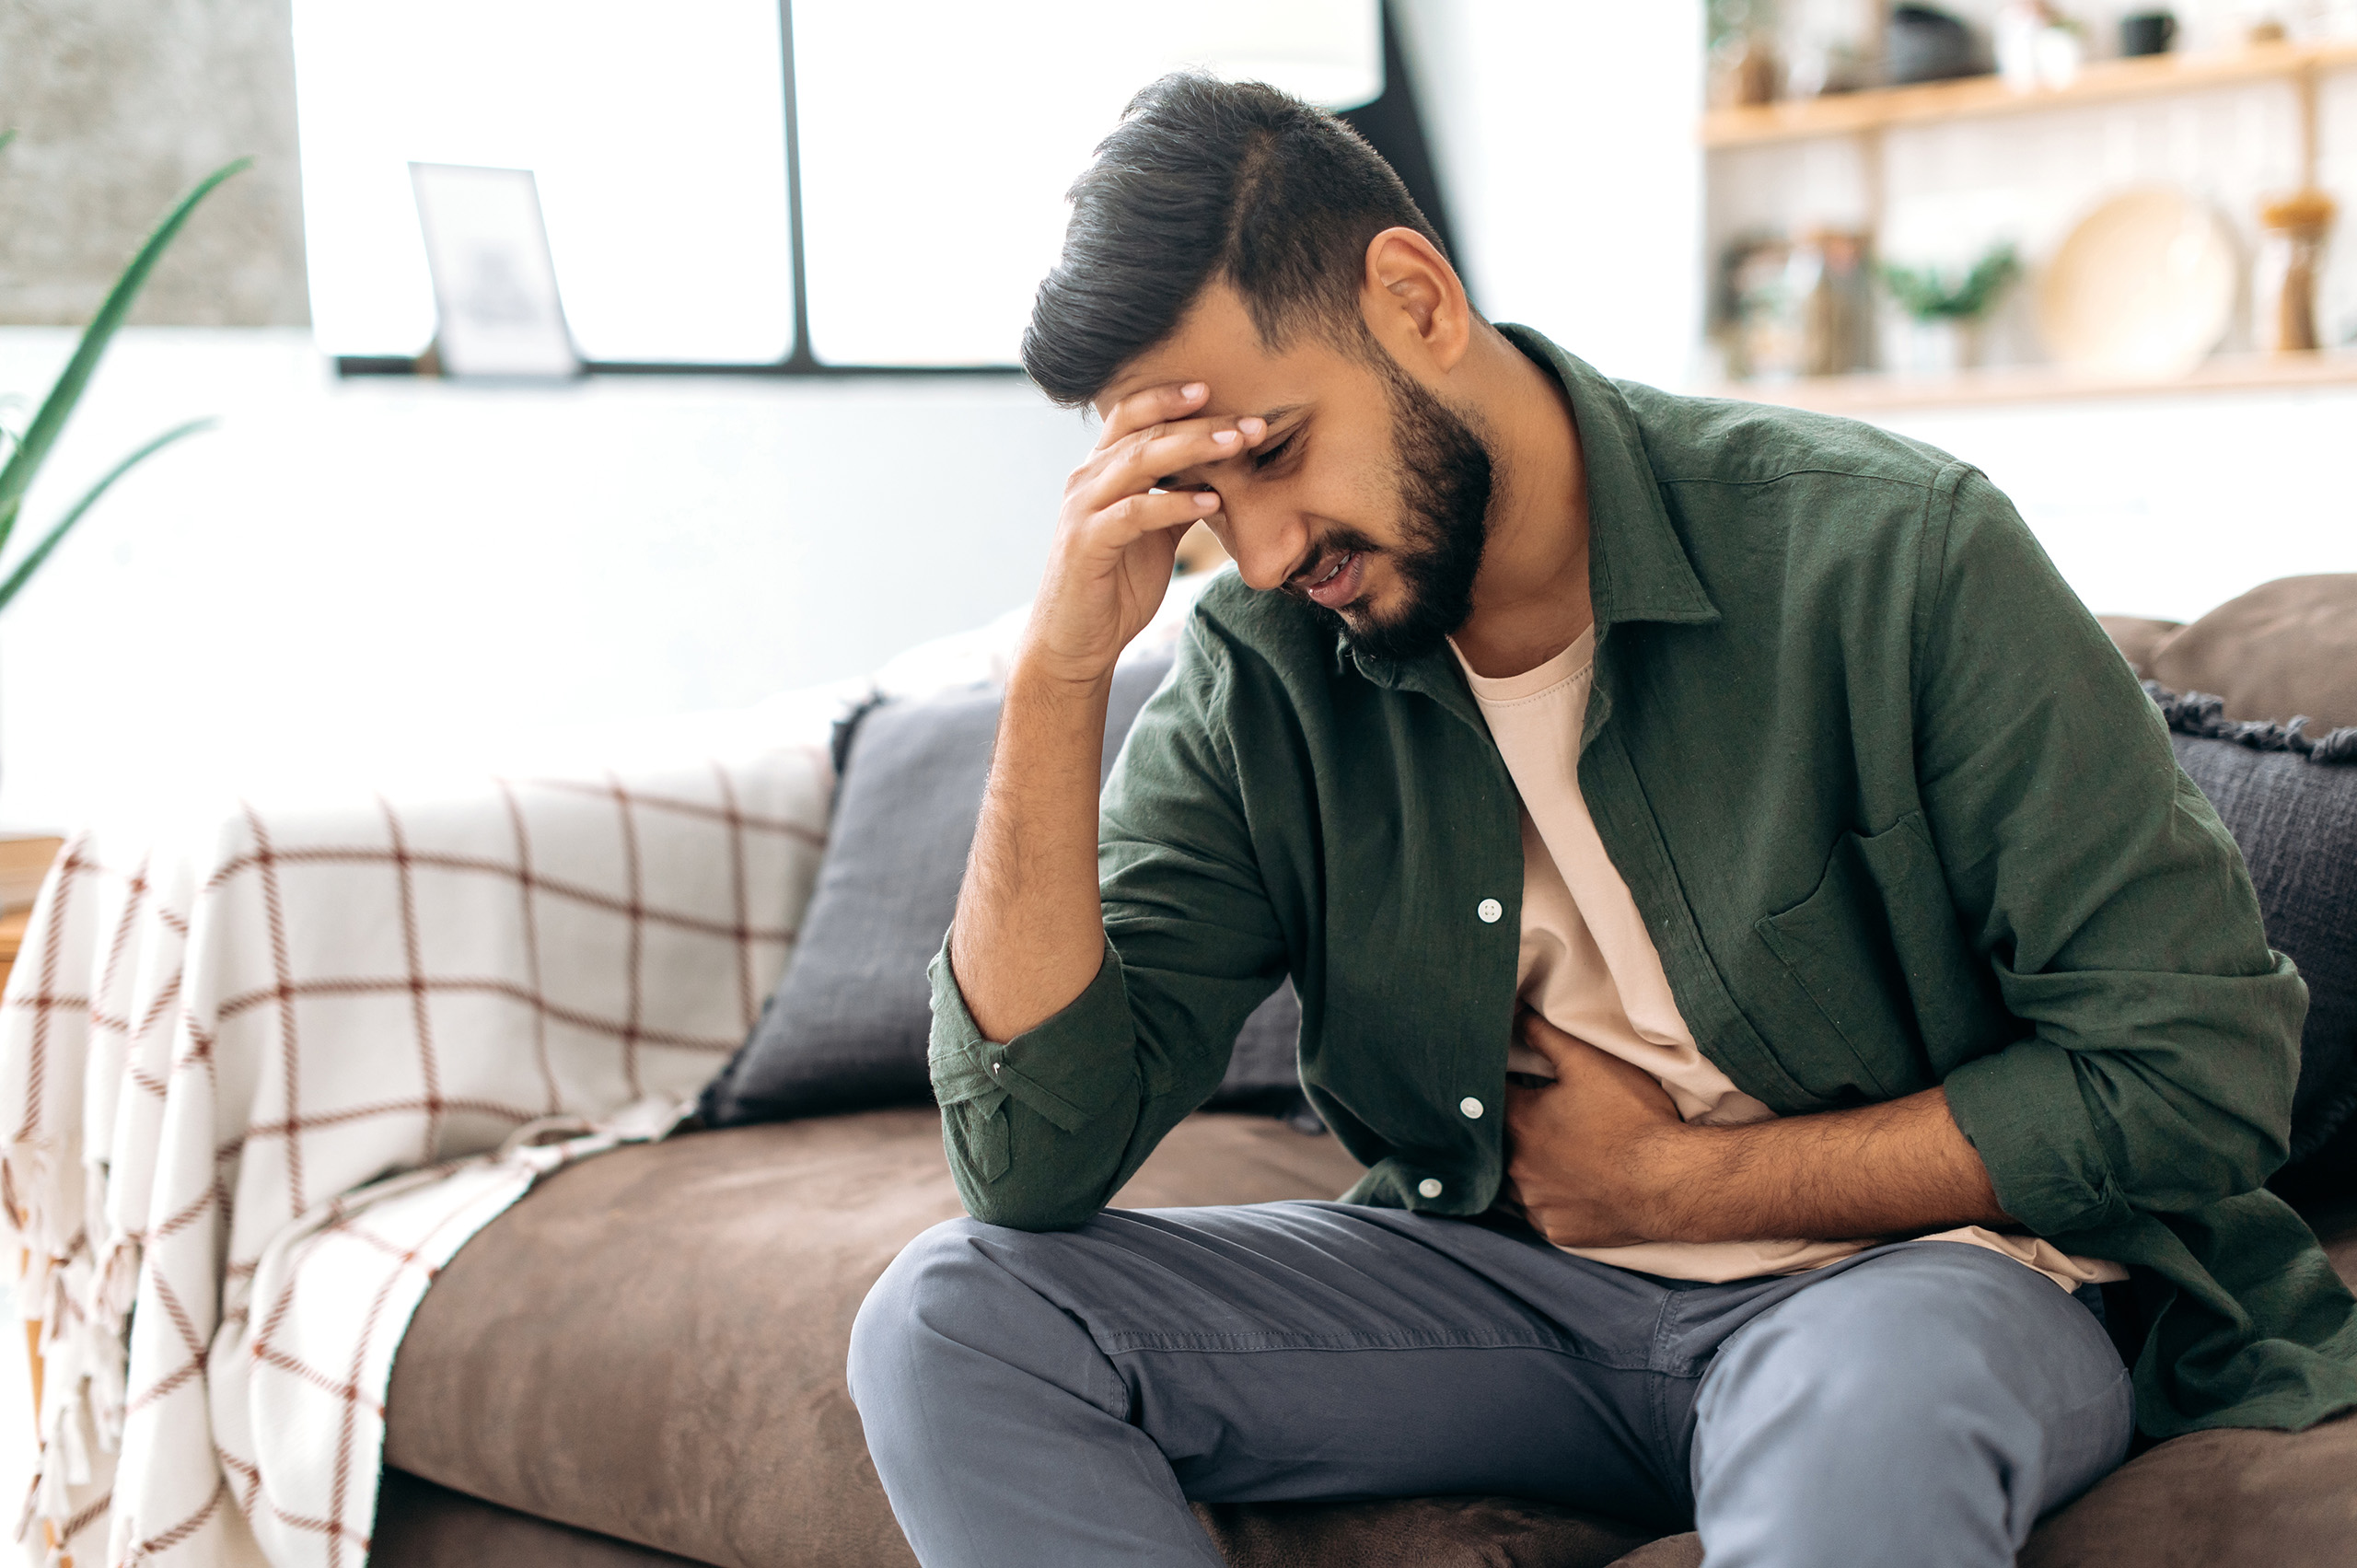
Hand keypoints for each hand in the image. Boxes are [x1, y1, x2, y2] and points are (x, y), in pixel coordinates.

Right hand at [1020, 382, 1265, 687]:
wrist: (1076, 642)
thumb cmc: (1115, 585)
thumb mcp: (1155, 533)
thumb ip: (1177, 496)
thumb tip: (1221, 471)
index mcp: (1101, 471)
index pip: (1133, 414)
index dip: (1172, 397)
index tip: (1219, 390)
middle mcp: (1087, 480)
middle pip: (1145, 431)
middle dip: (1201, 422)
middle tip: (1250, 422)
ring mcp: (1084, 509)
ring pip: (1140, 462)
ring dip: (1194, 449)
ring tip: (1237, 445)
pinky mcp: (1087, 543)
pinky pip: (1135, 512)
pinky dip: (1175, 503)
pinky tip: (1211, 501)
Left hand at [1502, 1009, 1687, 1247]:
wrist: (1673, 1182)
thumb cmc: (1633, 1119)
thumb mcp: (1590, 1063)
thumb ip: (1545, 1036)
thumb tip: (1514, 1014)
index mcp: (1519, 1123)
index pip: (1492, 1097)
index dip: (1505, 1086)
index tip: (1518, 1082)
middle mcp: (1516, 1167)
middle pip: (1505, 1141)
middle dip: (1524, 1129)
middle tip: (1556, 1121)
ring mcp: (1536, 1203)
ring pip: (1521, 1181)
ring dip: (1535, 1168)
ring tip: (1569, 1155)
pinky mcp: (1557, 1231)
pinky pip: (1544, 1213)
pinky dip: (1555, 1199)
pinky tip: (1578, 1187)